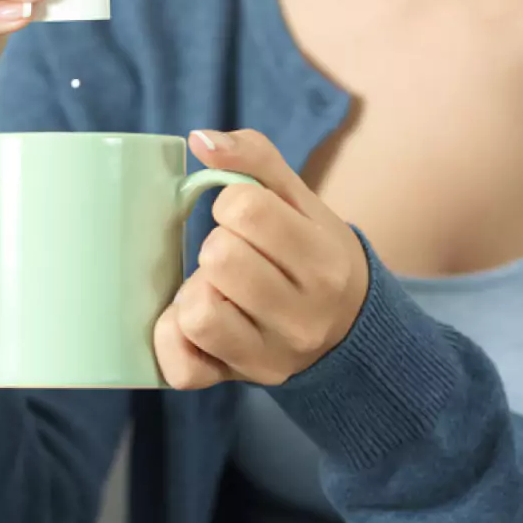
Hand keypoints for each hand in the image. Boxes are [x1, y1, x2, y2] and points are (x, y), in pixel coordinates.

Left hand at [153, 129, 370, 389]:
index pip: (244, 208)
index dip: (233, 203)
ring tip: (217, 289)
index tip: (247, 219)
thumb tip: (200, 140)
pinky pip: (180, 366)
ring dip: (195, 291)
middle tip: (234, 256)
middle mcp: (303, 317)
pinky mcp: (237, 382)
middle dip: (216, 245)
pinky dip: (172, 338)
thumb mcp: (300, 201)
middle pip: (218, 257)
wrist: (350, 332)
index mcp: (323, 262)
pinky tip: (193, 321)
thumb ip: (254, 158)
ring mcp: (270, 357)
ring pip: (196, 312)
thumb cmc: (313, 254)